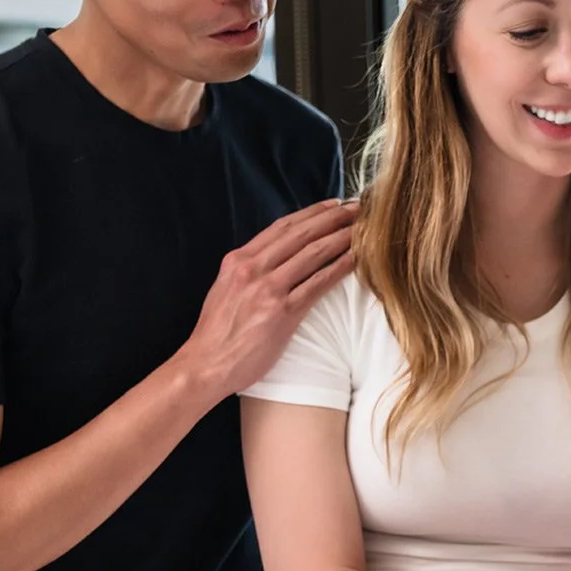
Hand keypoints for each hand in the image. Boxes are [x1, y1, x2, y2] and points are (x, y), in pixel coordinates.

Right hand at [177, 198, 357, 396]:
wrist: (206, 365)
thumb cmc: (217, 333)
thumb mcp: (225, 289)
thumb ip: (248, 271)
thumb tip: (274, 258)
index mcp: (238, 260)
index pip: (281, 227)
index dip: (311, 214)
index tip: (332, 205)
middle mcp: (252, 269)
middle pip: (301, 234)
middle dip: (332, 218)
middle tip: (358, 208)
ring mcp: (267, 290)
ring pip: (312, 254)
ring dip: (341, 238)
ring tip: (364, 228)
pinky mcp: (282, 313)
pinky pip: (317, 284)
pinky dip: (339, 268)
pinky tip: (356, 260)